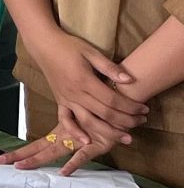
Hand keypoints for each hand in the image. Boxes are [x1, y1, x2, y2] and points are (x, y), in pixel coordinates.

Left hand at [4, 121, 120, 176]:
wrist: (121, 101)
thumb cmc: (103, 112)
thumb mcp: (87, 123)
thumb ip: (78, 132)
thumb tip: (63, 146)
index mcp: (62, 132)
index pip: (37, 144)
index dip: (21, 152)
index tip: (1, 158)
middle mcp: (67, 136)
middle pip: (39, 148)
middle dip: (19, 155)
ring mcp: (80, 139)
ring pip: (53, 151)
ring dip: (37, 159)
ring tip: (20, 166)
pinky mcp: (97, 144)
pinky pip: (83, 155)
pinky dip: (73, 163)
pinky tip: (64, 172)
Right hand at [31, 30, 146, 138]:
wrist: (44, 45)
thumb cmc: (69, 46)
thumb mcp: (91, 52)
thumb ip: (109, 68)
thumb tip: (129, 80)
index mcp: (84, 80)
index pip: (112, 100)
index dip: (131, 106)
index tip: (144, 109)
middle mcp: (75, 93)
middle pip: (104, 114)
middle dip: (126, 121)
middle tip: (142, 122)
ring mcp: (66, 99)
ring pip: (88, 121)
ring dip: (108, 132)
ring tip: (125, 138)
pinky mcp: (60, 102)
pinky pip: (66, 120)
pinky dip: (74, 132)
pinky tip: (86, 142)